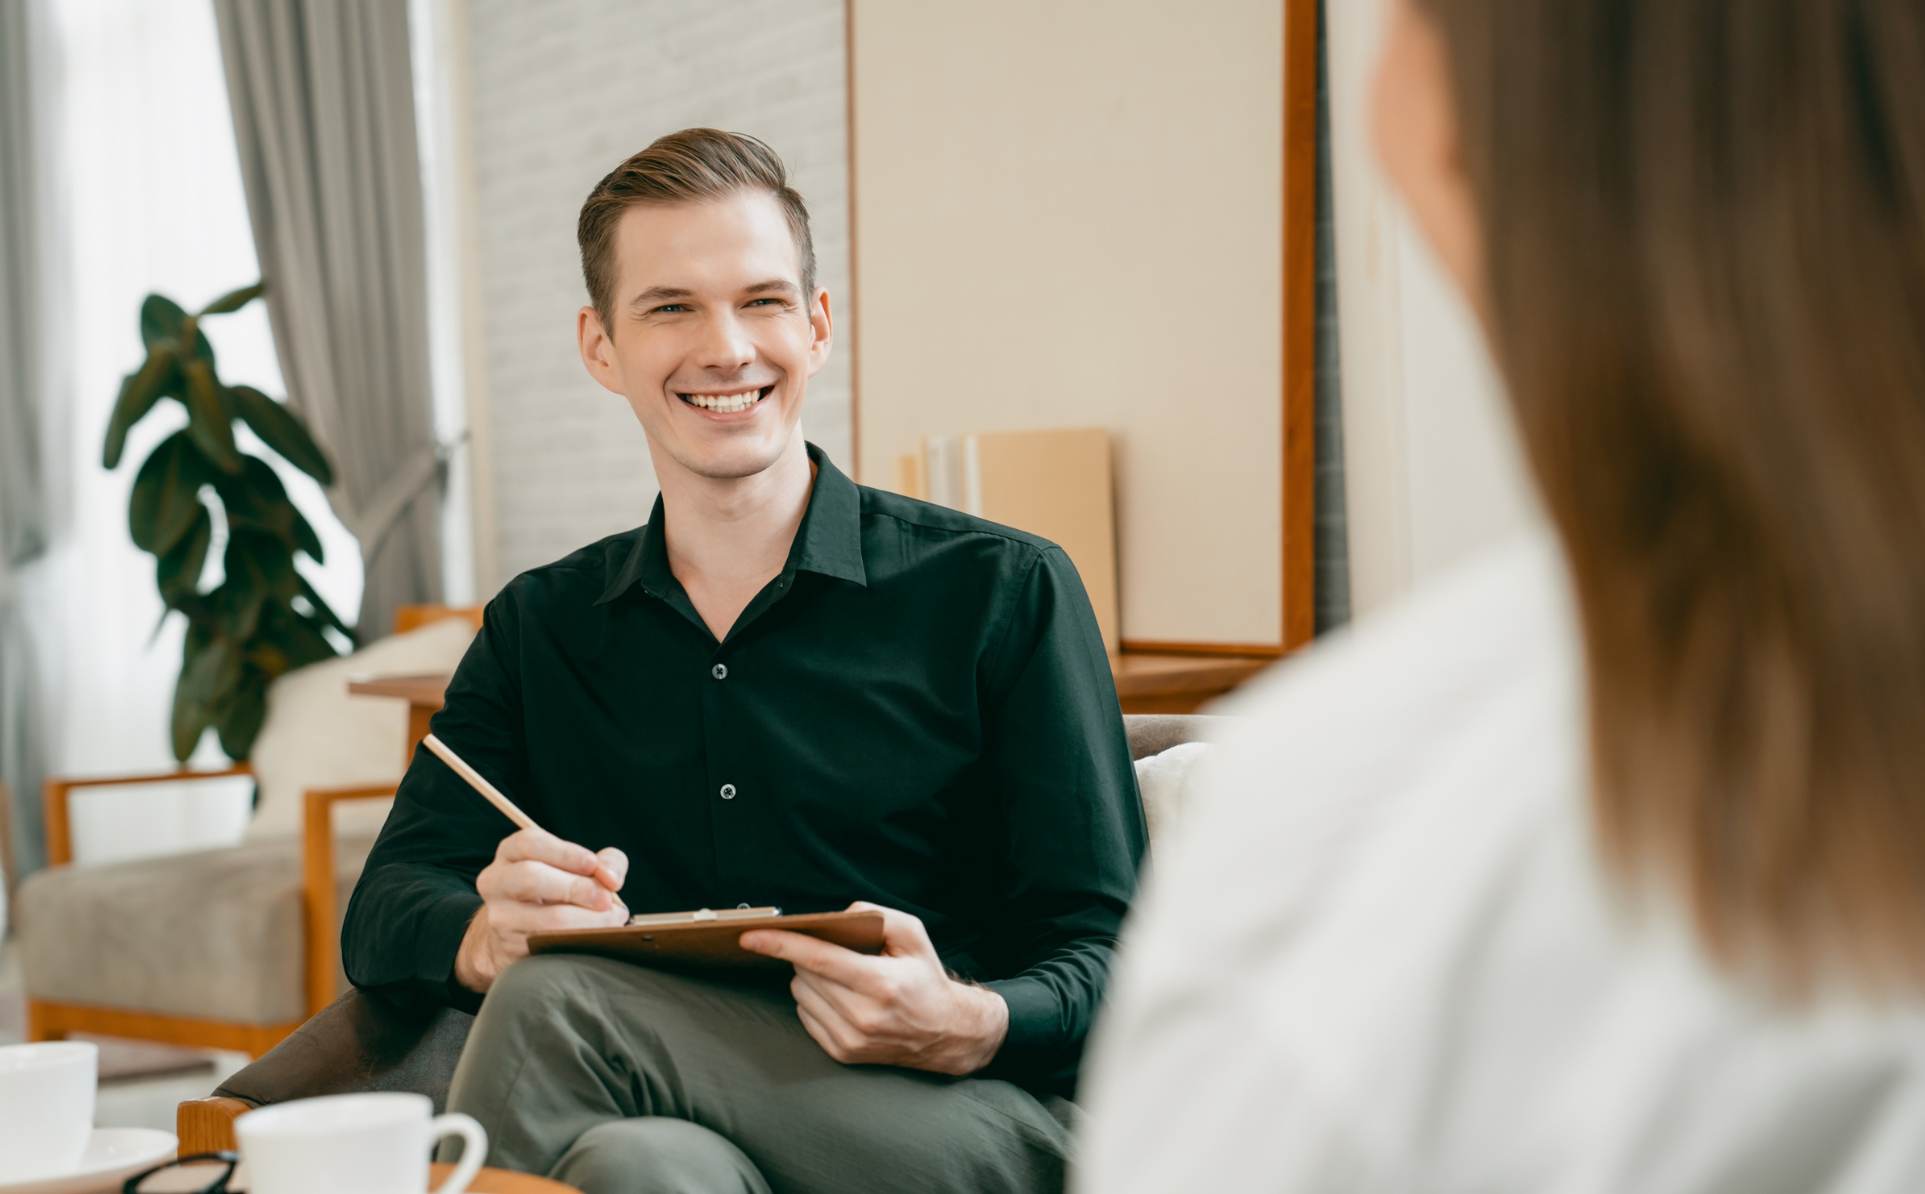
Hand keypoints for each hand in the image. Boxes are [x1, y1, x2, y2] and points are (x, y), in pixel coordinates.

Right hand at [454, 828, 627, 992]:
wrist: (522, 934)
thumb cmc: (560, 891)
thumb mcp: (579, 867)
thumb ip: (605, 862)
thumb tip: (611, 878)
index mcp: (511, 853)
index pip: (530, 843)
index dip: (566, 852)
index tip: (593, 864)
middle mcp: (496, 882)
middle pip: (530, 877)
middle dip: (576, 888)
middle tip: (606, 899)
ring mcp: (500, 917)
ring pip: (545, 919)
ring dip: (587, 920)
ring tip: (611, 919)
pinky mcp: (510, 948)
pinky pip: (551, 945)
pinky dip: (581, 940)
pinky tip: (597, 936)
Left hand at [738, 901, 1009, 1075]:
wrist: (945, 1033)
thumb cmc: (925, 978)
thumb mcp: (913, 935)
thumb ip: (877, 915)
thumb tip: (838, 916)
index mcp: (880, 983)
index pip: (819, 959)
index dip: (781, 944)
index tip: (750, 936)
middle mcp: (863, 1015)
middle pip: (805, 974)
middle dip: (808, 955)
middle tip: (833, 951)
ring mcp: (850, 1039)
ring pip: (800, 994)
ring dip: (810, 979)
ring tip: (841, 977)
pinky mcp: (842, 1053)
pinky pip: (805, 1016)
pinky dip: (814, 1000)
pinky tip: (840, 997)